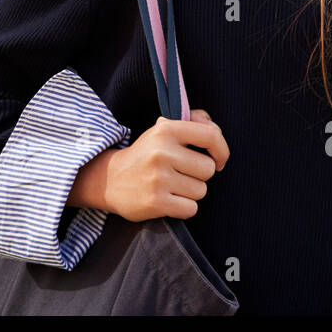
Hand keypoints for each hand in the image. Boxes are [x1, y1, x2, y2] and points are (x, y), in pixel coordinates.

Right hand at [98, 109, 228, 221]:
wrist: (109, 179)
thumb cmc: (145, 155)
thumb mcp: (162, 131)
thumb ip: (191, 122)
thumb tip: (213, 127)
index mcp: (166, 129)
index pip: (211, 136)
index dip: (222, 150)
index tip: (219, 160)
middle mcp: (162, 152)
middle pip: (208, 169)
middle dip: (200, 175)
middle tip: (182, 174)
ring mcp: (159, 178)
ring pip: (201, 191)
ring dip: (191, 192)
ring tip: (172, 186)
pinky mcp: (156, 201)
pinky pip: (190, 208)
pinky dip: (183, 207)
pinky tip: (169, 200)